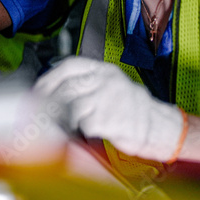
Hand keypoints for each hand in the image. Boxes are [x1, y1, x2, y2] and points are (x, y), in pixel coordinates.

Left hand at [34, 56, 185, 161]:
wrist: (162, 128)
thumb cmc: (133, 111)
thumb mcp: (111, 87)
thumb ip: (87, 85)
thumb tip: (54, 91)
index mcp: (105, 70)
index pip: (69, 66)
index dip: (50, 77)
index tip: (38, 88)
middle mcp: (106, 81)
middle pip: (67, 88)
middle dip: (51, 102)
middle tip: (44, 113)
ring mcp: (108, 99)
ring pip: (72, 107)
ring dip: (64, 119)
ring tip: (64, 125)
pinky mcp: (109, 119)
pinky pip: (83, 124)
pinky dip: (78, 131)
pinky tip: (80, 134)